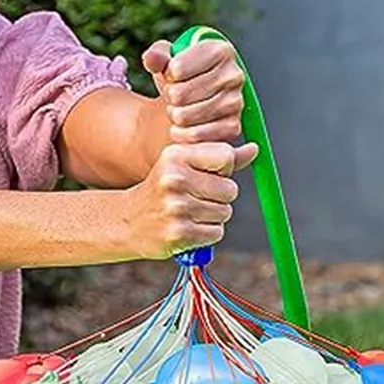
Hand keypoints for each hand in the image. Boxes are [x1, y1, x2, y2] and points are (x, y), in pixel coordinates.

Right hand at [124, 142, 245, 258]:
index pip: (226, 156)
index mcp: (177, 155)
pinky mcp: (179, 232)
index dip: (224, 170)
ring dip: (213, 217)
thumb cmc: (164, 190)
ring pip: (225, 212)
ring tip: (189, 213)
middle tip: (195, 198)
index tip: (208, 175)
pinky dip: (207, 233)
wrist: (128, 221)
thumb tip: (255, 149)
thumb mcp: (185, 165)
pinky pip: (216, 232)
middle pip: (230, 189)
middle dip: (220, 197)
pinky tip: (188, 227)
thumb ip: (220, 157)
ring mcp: (176, 207)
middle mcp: (175, 178)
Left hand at [142, 38, 254, 154]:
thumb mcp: (168, 60)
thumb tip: (151, 58)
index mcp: (221, 51)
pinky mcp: (233, 127)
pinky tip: (184, 126)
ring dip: (174, 115)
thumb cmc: (182, 77)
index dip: (168, 74)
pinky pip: (194, 135)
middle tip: (175, 95)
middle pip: (179, 94)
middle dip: (170, 97)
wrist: (195, 102)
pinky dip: (182, 134)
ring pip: (184, 116)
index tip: (173, 74)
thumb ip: (157, 56)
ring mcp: (236, 103)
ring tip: (180, 108)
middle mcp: (234, 75)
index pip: (177, 68)